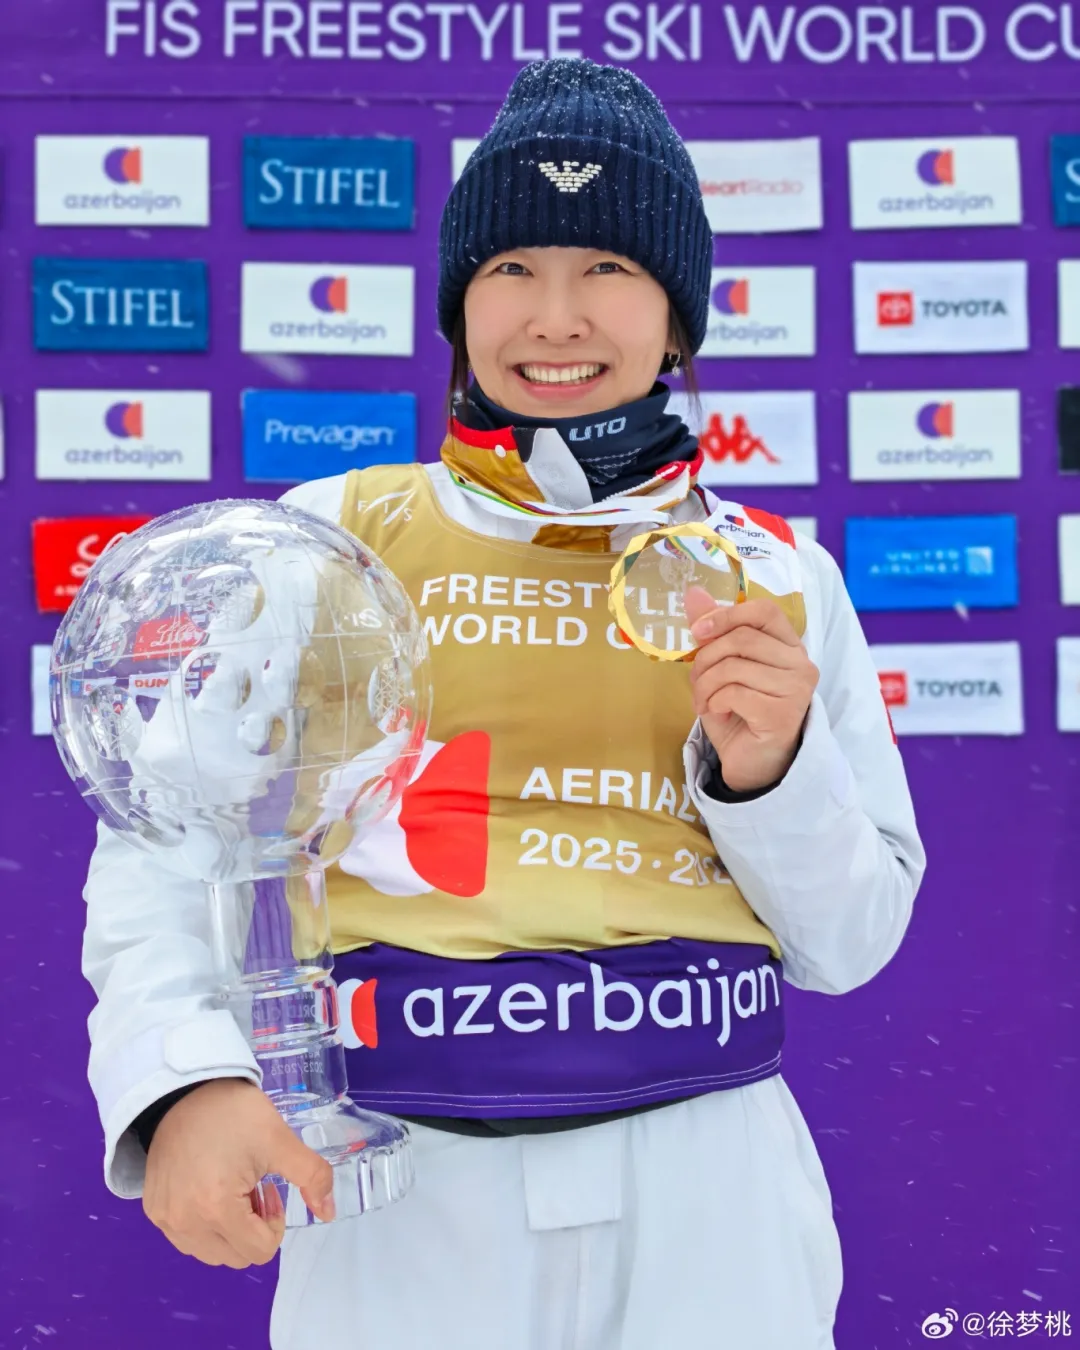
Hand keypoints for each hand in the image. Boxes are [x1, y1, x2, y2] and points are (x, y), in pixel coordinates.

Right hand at [142, 1078, 333, 1267]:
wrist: (184, 1089)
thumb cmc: (234, 1113)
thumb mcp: (279, 1139)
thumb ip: (312, 1176)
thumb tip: (329, 1212)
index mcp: (216, 1208)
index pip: (260, 1250)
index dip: (275, 1223)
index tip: (270, 1189)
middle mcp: (185, 1223)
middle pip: (236, 1257)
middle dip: (254, 1228)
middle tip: (255, 1188)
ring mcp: (165, 1218)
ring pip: (211, 1253)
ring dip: (230, 1231)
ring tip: (233, 1189)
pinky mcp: (154, 1210)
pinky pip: (187, 1240)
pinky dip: (206, 1226)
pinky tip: (211, 1189)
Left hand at [684, 587, 818, 793]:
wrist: (753, 763)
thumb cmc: (740, 712)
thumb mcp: (721, 667)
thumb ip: (712, 631)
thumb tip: (692, 592)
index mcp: (789, 646)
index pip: (763, 611)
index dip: (725, 615)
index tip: (698, 631)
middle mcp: (801, 664)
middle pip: (741, 639)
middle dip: (705, 659)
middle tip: (696, 681)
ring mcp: (796, 690)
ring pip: (733, 667)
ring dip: (705, 686)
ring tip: (704, 702)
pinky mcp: (782, 714)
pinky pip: (733, 693)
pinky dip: (715, 703)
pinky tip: (719, 714)